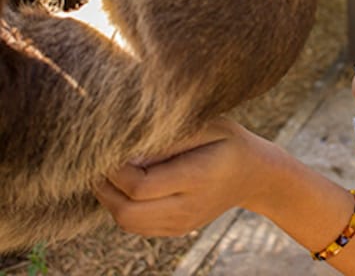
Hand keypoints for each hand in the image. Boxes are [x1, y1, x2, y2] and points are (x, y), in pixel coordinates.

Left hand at [94, 118, 267, 236]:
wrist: (254, 174)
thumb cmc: (228, 141)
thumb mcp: (207, 125)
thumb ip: (171, 136)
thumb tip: (131, 150)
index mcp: (196, 178)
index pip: (140, 186)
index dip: (116, 169)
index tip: (111, 145)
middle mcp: (187, 207)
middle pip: (127, 212)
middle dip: (105, 187)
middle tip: (100, 159)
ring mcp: (181, 223)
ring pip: (127, 223)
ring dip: (109, 198)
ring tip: (109, 170)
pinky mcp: (176, 229)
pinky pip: (136, 226)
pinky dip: (121, 207)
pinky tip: (125, 184)